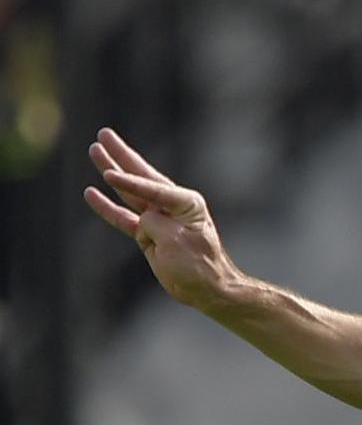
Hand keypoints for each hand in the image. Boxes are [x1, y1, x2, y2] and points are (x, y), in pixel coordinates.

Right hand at [83, 128, 241, 313]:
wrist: (206, 290)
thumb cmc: (198, 265)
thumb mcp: (176, 241)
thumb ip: (154, 224)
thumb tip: (142, 219)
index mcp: (187, 203)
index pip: (153, 187)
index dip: (131, 181)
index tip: (109, 175)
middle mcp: (174, 206)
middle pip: (141, 176)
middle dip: (122, 156)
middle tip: (104, 134)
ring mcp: (160, 219)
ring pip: (130, 192)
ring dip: (112, 172)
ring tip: (95, 150)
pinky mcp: (149, 234)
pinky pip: (125, 217)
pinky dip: (108, 207)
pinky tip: (91, 193)